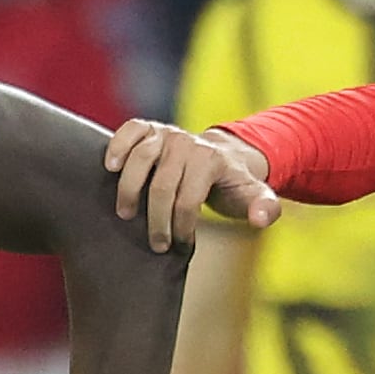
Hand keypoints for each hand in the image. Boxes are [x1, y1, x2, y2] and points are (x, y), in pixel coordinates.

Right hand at [103, 119, 277, 248]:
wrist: (220, 157)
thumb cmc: (231, 185)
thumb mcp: (252, 197)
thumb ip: (264, 207)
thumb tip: (261, 218)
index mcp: (211, 159)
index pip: (189, 200)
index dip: (181, 227)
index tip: (181, 245)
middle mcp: (187, 142)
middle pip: (162, 185)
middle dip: (157, 220)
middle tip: (156, 243)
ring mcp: (166, 133)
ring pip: (140, 158)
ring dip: (129, 190)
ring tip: (126, 214)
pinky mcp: (150, 128)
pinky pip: (130, 130)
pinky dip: (117, 146)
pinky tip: (110, 168)